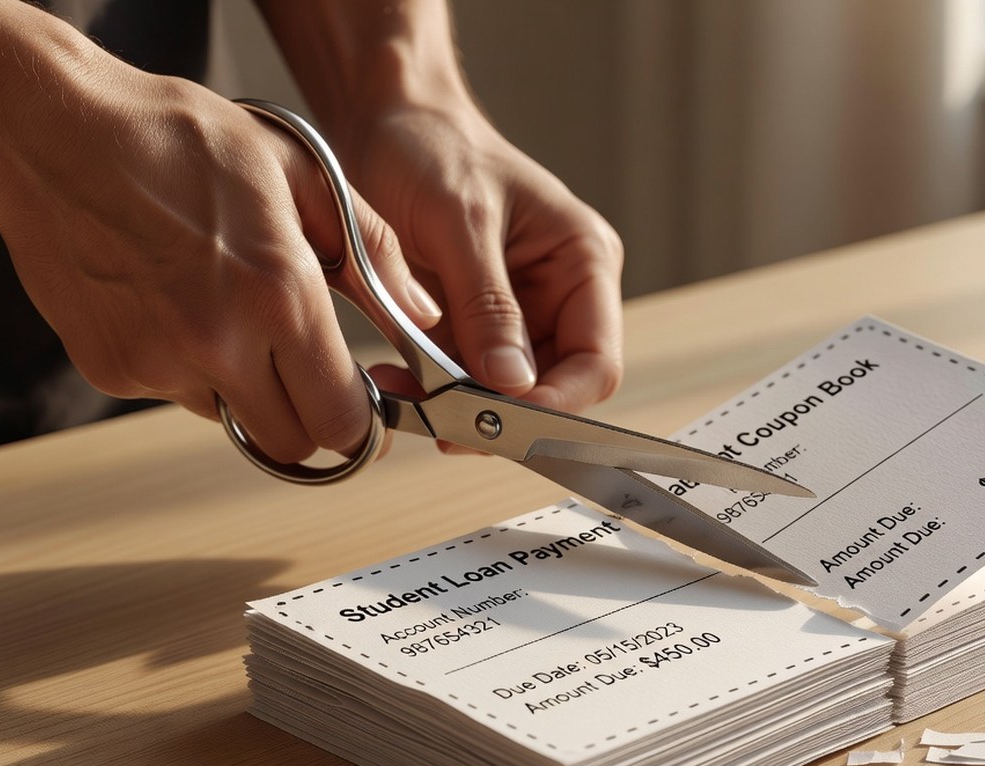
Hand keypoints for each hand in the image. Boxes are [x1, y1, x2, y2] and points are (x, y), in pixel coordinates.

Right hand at [0, 59, 441, 463]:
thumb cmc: (175, 139)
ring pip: (235, 423)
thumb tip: (421, 314)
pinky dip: (190, 371)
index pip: (344, 421)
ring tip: (230, 313)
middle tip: (307, 371)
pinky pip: (177, 396)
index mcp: (278, 295)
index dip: (362, 421)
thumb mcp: (300, 172)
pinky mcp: (110, 370)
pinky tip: (177, 306)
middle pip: (294, 445)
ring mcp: (157, 363)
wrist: (46, 132)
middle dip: (310, 417)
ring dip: (248, 391)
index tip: (362, 403)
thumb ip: (372, 253)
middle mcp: (217, 343)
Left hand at [334, 99, 623, 415]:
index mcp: (584, 261)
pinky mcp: (476, 326)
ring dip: (460, 408)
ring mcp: (521, 315)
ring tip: (405, 394)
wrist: (387, 122)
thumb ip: (486, 304)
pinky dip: (434, 390)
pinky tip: (396, 379)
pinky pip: (466, 380)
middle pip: (556, 388)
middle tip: (443, 424)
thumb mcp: (460, 221)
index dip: (557, 403)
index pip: (597, 362)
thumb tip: (513, 384)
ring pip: (508, 395)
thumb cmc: (434, 147)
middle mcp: (563, 295)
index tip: (499, 422)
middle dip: (502, 414)